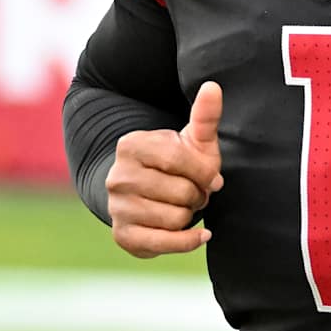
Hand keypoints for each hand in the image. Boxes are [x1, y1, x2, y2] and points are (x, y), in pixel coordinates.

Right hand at [107, 81, 223, 258]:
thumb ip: (205, 115)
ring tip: (185, 206)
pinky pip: (166, 244)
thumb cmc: (178, 163)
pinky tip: (199, 234)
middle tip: (195, 193)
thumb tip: (213, 86)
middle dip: (198, 195)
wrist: (147, 193)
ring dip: (191, 215)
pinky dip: (189, 241)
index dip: (205, 172)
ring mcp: (117, 207)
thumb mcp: (192, 139)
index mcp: (132, 145)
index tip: (213, 178)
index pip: (179, 159)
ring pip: (176, 218)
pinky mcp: (123, 236)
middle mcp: (118, 176)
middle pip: (181, 192)